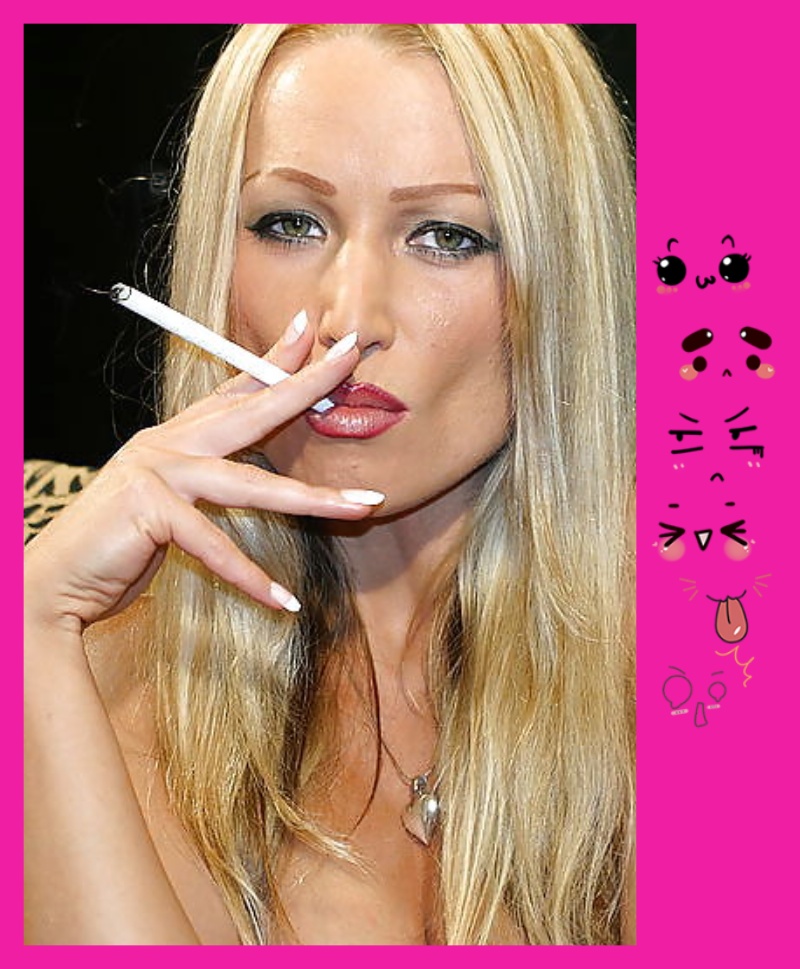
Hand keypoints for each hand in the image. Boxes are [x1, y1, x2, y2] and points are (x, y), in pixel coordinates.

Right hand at [24, 317, 377, 632]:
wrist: (52, 580)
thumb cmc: (115, 543)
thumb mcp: (166, 502)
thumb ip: (204, 485)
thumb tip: (252, 477)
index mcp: (174, 437)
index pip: (234, 390)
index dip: (274, 360)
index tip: (313, 331)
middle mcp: (168, 444)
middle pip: (251, 409)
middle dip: (305, 383)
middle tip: (350, 356)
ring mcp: (158, 471)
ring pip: (251, 483)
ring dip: (313, 498)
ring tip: (363, 506)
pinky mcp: (150, 508)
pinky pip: (214, 545)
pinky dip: (250, 578)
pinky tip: (283, 601)